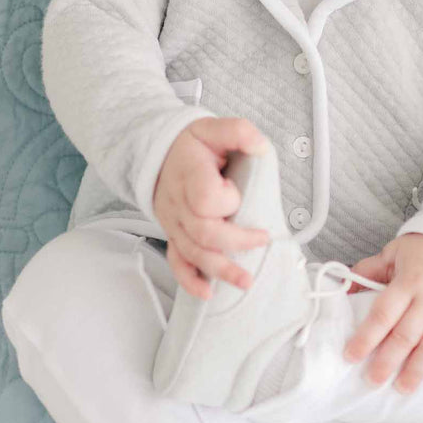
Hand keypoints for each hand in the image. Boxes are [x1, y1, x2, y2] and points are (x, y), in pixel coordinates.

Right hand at [152, 117, 272, 299]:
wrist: (160, 154)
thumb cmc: (192, 145)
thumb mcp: (213, 128)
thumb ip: (238, 132)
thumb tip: (260, 146)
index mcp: (189, 175)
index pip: (205, 198)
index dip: (227, 200)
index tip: (239, 191)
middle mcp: (178, 203)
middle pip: (203, 232)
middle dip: (236, 242)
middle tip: (263, 239)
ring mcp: (174, 222)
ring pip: (193, 253)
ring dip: (220, 270)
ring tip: (246, 282)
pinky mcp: (174, 235)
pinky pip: (177, 262)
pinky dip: (190, 281)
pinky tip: (208, 293)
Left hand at [342, 234, 422, 393]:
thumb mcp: (395, 251)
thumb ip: (370, 269)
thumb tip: (344, 288)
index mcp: (408, 281)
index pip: (383, 314)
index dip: (365, 337)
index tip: (351, 356)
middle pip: (406, 336)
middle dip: (387, 362)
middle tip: (373, 381)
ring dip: (417, 371)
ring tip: (402, 388)